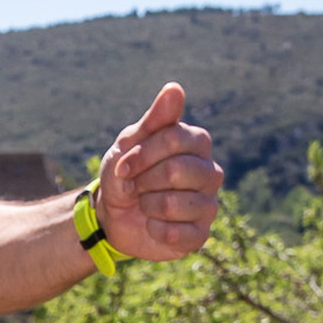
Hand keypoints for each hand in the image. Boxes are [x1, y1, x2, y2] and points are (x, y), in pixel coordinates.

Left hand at [96, 82, 222, 260]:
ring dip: (147, 205)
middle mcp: (210, 172)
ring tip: (143, 204)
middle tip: (133, 186)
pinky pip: (180, 234)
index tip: (122, 165)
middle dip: (143, 180)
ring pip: (177, 203)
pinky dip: (155, 230)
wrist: (111, 214)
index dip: (142, 154)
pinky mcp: (200, 234)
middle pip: (176, 171)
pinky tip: (152, 225)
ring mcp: (208, 204)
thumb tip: (174, 88)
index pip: (174, 139)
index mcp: (196, 144)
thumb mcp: (130, 142)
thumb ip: (155, 119)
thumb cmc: (125, 172)